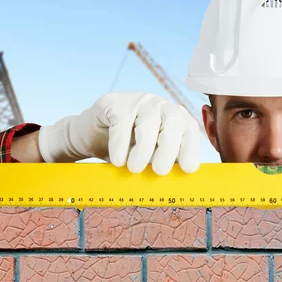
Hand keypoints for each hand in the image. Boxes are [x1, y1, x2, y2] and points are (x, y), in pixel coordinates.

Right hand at [38, 92, 200, 174]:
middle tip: (160, 171)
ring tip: (134, 169)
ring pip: (148, 121)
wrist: (90, 137)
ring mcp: (139, 101)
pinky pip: (121, 122)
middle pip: (174, 121)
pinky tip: (117, 160)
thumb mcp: (149, 158)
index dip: (191, 147)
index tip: (189, 169)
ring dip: (144, 148)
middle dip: (169, 148)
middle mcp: (160, 106)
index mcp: (174, 119)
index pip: (189, 129)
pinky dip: (120, 144)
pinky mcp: (115, 102)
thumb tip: (178, 180)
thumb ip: (164, 163)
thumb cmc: (127, 150)